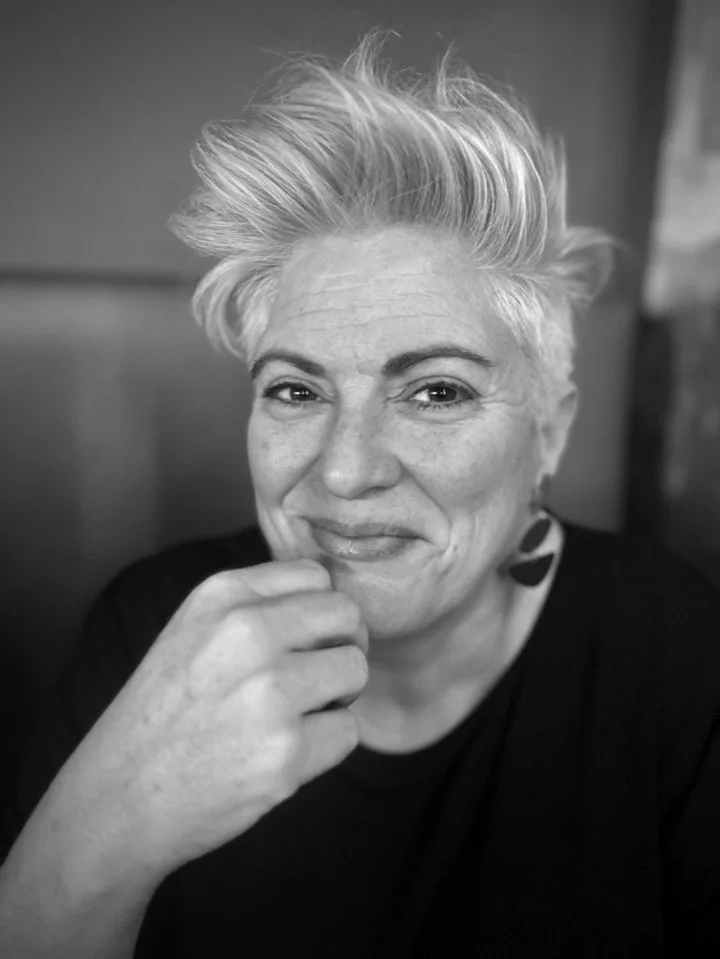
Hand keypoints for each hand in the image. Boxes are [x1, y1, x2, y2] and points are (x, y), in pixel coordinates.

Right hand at [52, 559, 367, 879]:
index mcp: (223, 595)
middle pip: (347, 616)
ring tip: (296, 715)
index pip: (316, 575)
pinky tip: (283, 752)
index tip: (304, 639)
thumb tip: (333, 598)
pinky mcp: (287, 753)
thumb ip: (256, 604)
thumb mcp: (192, 629)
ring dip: (337, 696)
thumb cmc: (163, 712)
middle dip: (341, 646)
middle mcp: (248, 633)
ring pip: (355, 670)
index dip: (321, 610)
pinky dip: (326, 745)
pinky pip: (348, 730)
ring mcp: (270, 693)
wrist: (119, 798)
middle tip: (312, 677)